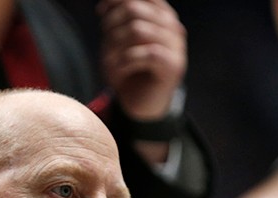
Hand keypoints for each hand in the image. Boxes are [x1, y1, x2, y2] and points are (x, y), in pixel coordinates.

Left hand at [97, 0, 186, 120]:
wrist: (140, 106)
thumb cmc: (128, 72)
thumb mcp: (118, 43)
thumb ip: (116, 21)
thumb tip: (106, 5)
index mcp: (161, 16)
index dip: (118, 0)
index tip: (101, 12)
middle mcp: (172, 26)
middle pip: (136, 9)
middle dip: (112, 24)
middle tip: (105, 43)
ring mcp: (176, 46)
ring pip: (138, 30)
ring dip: (116, 44)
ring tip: (109, 60)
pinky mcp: (174, 66)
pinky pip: (147, 53)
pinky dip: (126, 60)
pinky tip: (119, 70)